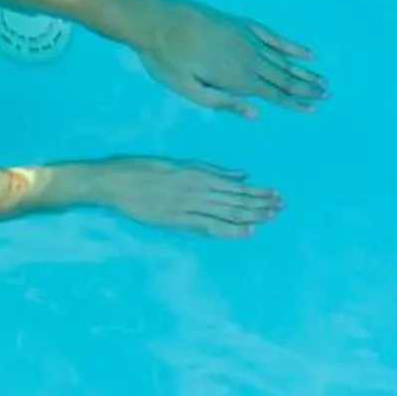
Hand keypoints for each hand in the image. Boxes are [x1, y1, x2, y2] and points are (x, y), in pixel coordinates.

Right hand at [76, 157, 282, 237]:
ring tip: (272, 217)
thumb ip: (210, 169)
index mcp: (197, 174)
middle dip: (260, 204)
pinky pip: (207, 227)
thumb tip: (240, 174)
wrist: (113, 182)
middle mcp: (196, 190)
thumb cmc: (142, 168)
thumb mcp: (178, 163)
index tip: (276, 194)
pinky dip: (229, 230)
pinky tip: (246, 232)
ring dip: (251, 215)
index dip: (258, 191)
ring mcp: (186, 206)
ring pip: (226, 212)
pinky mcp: (175, 221)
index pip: (235, 185)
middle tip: (282, 207)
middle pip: (235, 199)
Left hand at [120, 0, 325, 117]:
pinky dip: (291, 45)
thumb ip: (222, 103)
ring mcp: (247, 38)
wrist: (155, 19)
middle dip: (306, 87)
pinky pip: (273, 36)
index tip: (314, 108)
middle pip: (284, 77)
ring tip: (322, 79)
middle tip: (327, 95)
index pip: (273, 94)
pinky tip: (306, 52)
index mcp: (235, 78)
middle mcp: (248, 58)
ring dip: (304, 70)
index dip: (295, 102)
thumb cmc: (166, 59)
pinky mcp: (241, 24)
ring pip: (283, 58)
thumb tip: (254, 114)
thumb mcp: (187, 89)